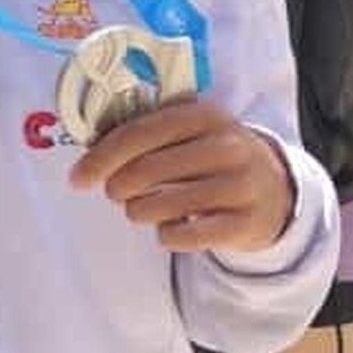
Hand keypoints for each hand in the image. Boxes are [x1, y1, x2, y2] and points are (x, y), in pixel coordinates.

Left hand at [68, 98, 293, 253]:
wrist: (274, 191)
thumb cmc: (213, 160)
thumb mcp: (191, 134)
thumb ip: (146, 135)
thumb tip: (89, 155)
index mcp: (205, 116)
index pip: (142, 132)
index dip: (102, 157)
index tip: (78, 178)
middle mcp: (227, 146)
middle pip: (149, 170)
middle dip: (118, 186)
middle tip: (114, 193)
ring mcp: (241, 185)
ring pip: (165, 205)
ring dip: (139, 212)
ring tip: (140, 209)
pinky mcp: (245, 223)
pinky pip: (187, 236)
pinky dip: (167, 235)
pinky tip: (169, 228)